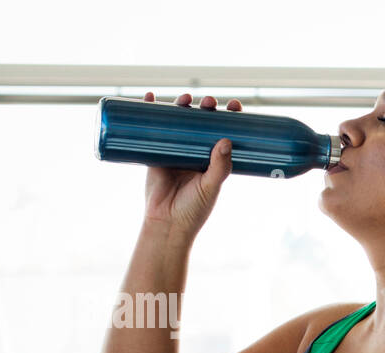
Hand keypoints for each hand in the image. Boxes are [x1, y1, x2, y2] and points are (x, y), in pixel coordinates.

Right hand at [140, 91, 242, 238]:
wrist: (166, 223)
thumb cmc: (194, 210)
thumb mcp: (211, 187)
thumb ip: (220, 166)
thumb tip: (227, 140)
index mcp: (214, 160)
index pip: (225, 132)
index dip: (231, 118)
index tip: (236, 105)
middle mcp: (196, 153)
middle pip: (202, 122)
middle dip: (206, 108)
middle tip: (209, 102)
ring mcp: (175, 151)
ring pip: (178, 122)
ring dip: (181, 105)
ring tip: (185, 98)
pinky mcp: (155, 153)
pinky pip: (152, 128)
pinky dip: (149, 111)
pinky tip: (149, 98)